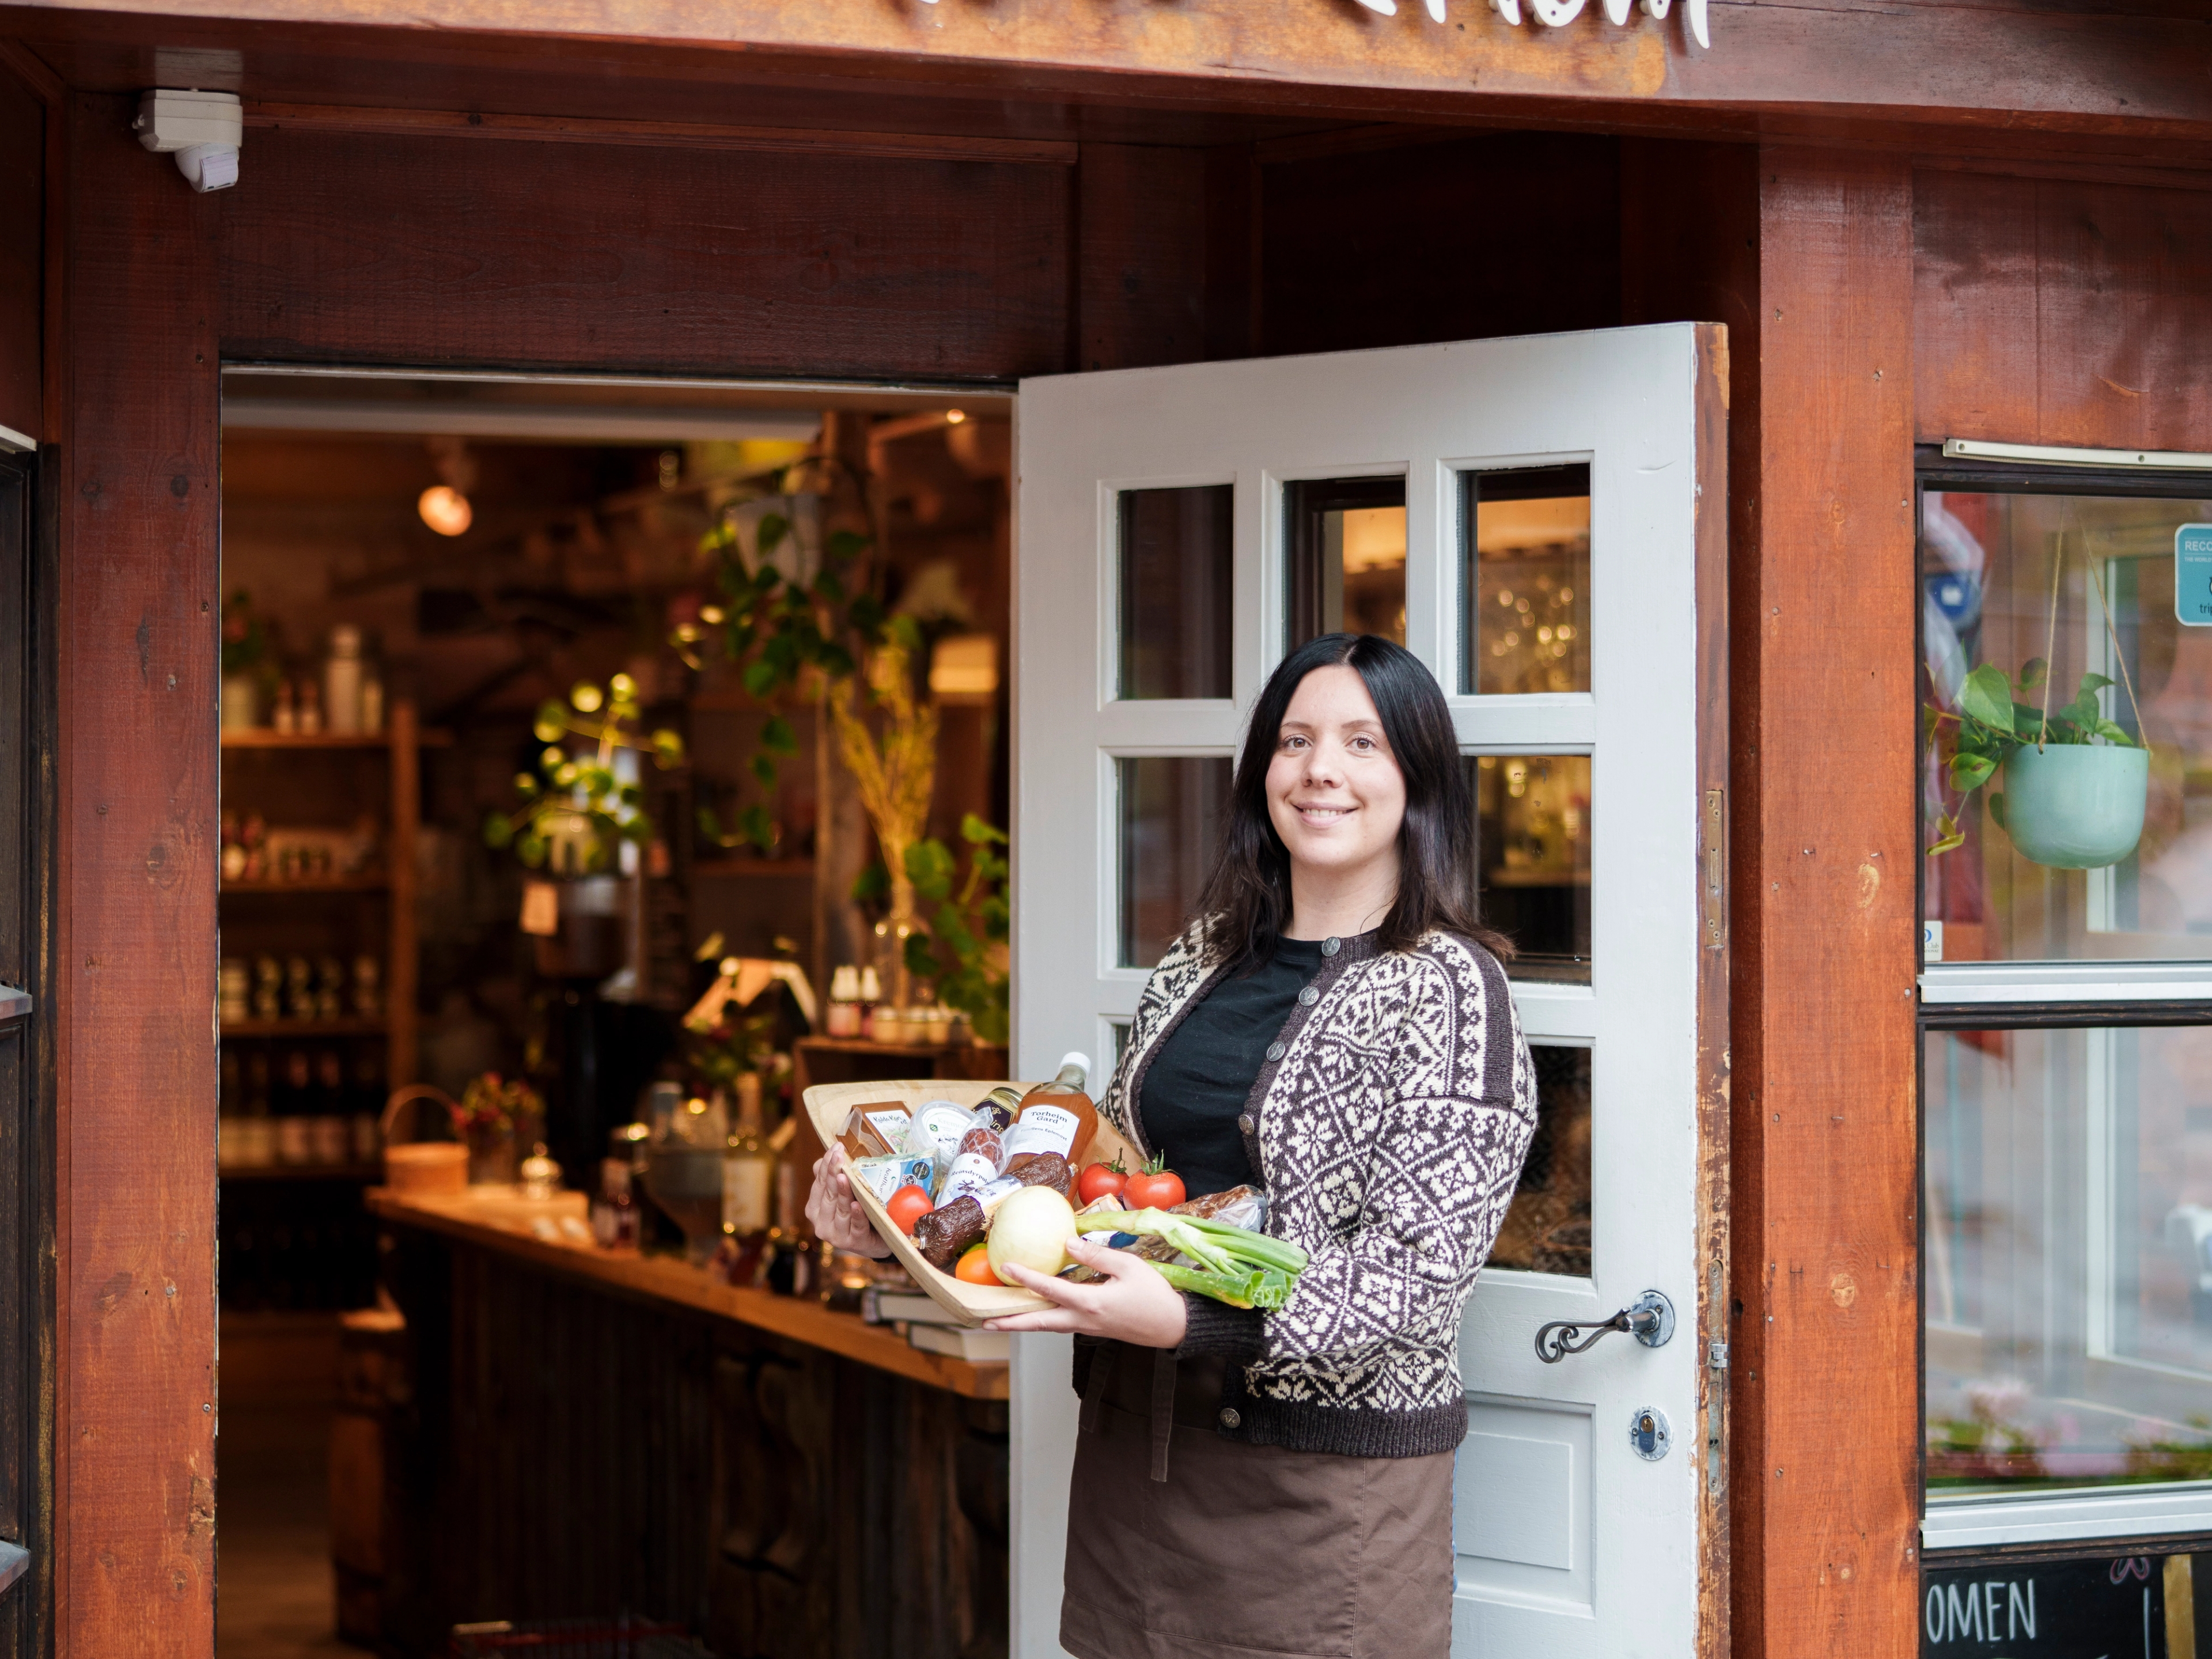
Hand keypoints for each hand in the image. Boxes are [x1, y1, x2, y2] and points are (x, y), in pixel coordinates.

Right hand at [806, 1146, 891, 1258]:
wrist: (876, 1241)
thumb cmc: (857, 1213)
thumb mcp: (843, 1195)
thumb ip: (830, 1179)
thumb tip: (822, 1159)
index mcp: (814, 1209)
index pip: (819, 1183)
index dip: (827, 1165)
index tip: (836, 1147)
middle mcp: (820, 1223)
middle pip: (828, 1194)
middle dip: (833, 1173)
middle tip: (840, 1156)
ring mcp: (835, 1235)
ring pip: (840, 1209)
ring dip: (843, 1193)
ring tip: (844, 1177)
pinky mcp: (853, 1243)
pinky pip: (856, 1227)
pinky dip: (856, 1216)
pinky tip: (857, 1205)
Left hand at [983, 1237, 1187, 1346]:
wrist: (1173, 1326)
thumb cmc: (1155, 1295)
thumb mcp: (1129, 1267)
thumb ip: (1097, 1254)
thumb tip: (1067, 1243)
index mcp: (1090, 1303)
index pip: (1050, 1289)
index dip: (1026, 1278)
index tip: (1006, 1267)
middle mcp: (1083, 1320)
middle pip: (1038, 1323)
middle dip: (1010, 1322)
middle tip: (984, 1321)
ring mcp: (1087, 1328)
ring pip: (1047, 1327)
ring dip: (1022, 1323)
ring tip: (1000, 1320)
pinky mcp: (1093, 1329)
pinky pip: (1061, 1324)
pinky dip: (1043, 1320)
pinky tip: (1037, 1311)